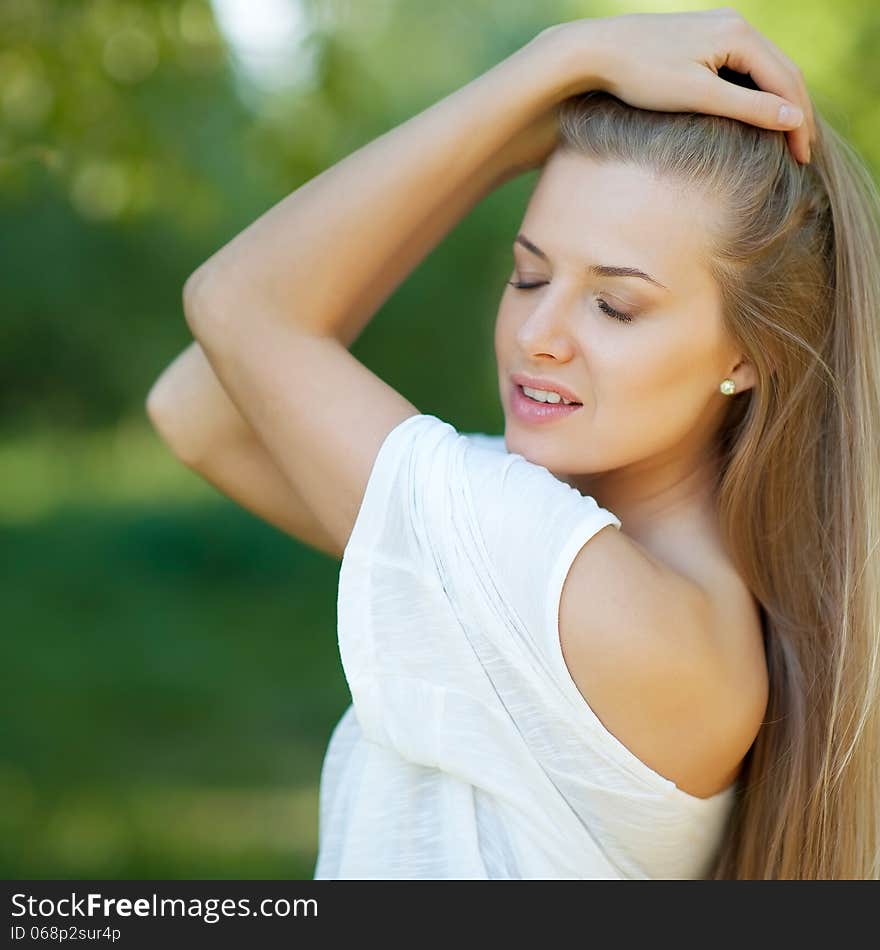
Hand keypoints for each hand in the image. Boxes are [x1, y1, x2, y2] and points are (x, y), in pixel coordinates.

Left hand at [537, 7, 815, 164]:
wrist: (594, 51)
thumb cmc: (641, 76)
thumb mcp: (698, 96)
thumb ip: (748, 107)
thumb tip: (794, 118)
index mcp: (740, 34)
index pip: (787, 82)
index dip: (799, 123)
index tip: (803, 160)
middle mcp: (735, 23)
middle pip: (783, 71)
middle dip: (797, 113)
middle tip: (803, 155)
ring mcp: (719, 26)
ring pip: (765, 68)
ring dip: (779, 102)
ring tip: (786, 140)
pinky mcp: (702, 36)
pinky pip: (744, 66)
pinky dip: (757, 92)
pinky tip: (755, 117)